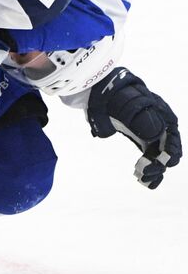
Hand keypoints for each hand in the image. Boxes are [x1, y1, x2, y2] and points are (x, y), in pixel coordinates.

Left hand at [85, 67, 181, 188]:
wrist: (101, 93)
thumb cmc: (117, 95)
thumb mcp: (128, 103)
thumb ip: (141, 117)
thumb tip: (155, 133)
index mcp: (164, 116)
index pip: (173, 139)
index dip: (169, 153)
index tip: (160, 164)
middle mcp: (162, 127)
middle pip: (168, 151)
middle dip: (160, 165)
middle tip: (145, 174)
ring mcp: (152, 134)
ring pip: (160, 157)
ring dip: (155, 170)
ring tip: (144, 181)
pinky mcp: (142, 139)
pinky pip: (151, 156)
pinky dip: (149, 168)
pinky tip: (143, 179)